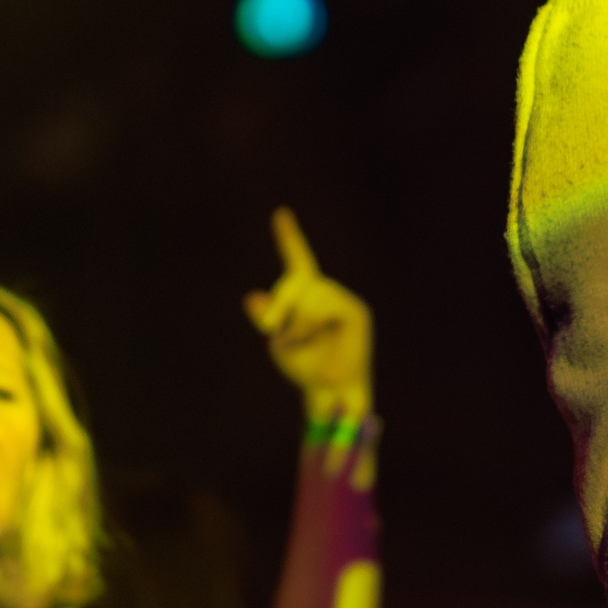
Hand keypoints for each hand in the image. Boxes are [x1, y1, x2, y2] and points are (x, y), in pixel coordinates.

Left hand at [242, 208, 372, 422]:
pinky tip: (307, 339)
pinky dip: (308, 324)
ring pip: (310, 295)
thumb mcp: (279, 342)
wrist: (331, 394)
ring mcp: (343, 300)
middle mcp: (328, 292)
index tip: (280, 213)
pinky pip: (325, 306)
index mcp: (308, 295)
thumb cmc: (306, 368)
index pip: (298, 260)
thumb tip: (251, 296)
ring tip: (295, 343)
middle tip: (268, 331)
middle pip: (297, 280)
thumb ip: (268, 317)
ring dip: (295, 322)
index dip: (289, 237)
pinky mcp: (356, 313)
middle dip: (280, 303)